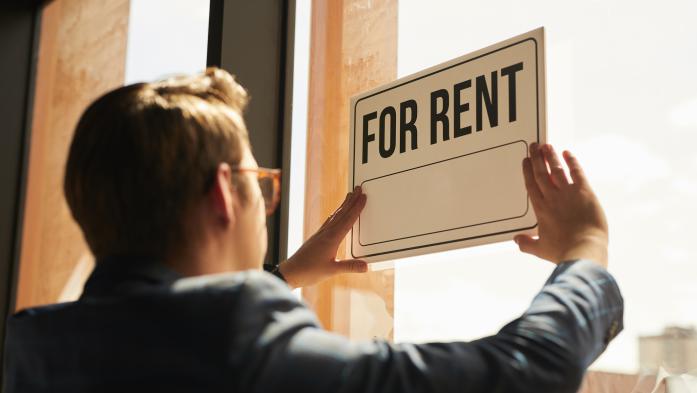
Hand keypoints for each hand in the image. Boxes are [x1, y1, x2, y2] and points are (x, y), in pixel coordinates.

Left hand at [279, 187, 367, 287]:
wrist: (291, 272)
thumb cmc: (309, 271)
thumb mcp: (331, 270)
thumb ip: (349, 267)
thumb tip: (366, 266)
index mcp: (332, 238)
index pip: (348, 219)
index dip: (357, 207)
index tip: (363, 196)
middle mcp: (326, 232)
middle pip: (342, 213)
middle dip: (351, 200)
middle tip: (358, 188)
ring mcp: (321, 233)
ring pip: (335, 215)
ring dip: (344, 205)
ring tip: (349, 196)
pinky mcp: (317, 237)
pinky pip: (329, 221)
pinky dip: (336, 214)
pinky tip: (336, 214)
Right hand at [514, 143, 608, 267]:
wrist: (583, 250)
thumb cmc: (562, 251)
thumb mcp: (541, 249)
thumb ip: (527, 244)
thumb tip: (516, 241)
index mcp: (541, 209)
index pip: (531, 185)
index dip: (527, 171)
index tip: (525, 161)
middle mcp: (551, 198)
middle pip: (541, 173)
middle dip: (536, 158)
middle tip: (533, 146)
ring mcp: (567, 193)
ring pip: (555, 170)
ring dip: (550, 156)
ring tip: (546, 145)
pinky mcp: (584, 192)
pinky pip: (576, 172)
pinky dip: (572, 161)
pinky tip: (567, 153)